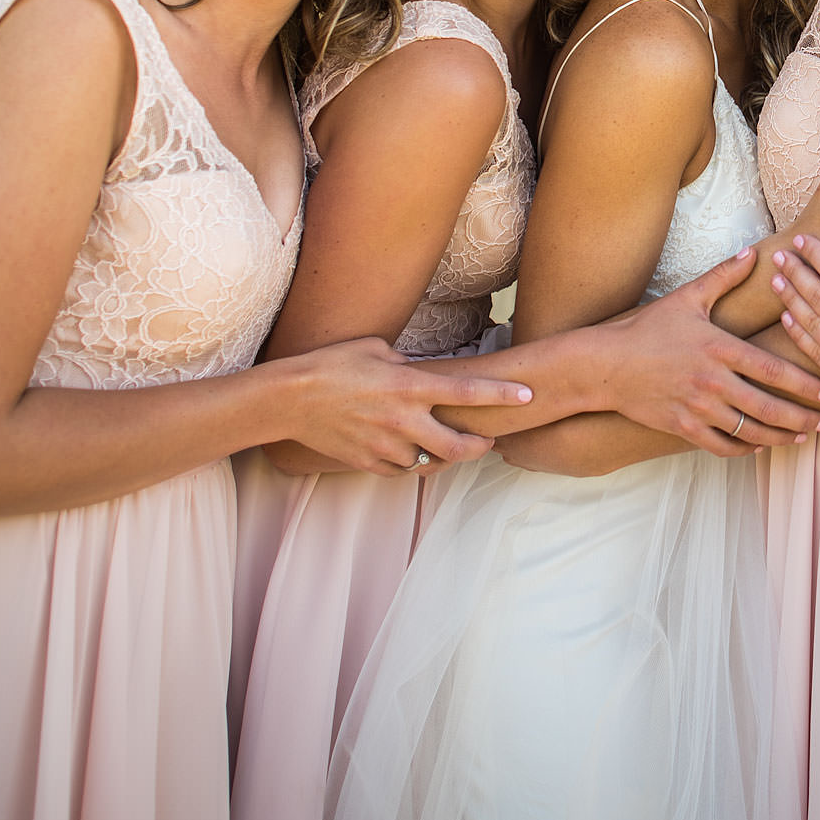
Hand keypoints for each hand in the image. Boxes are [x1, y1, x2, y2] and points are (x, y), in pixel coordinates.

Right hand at [280, 336, 534, 474]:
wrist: (290, 399)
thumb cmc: (332, 364)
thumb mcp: (376, 349)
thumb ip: (406, 364)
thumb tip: (421, 373)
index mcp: (409, 386)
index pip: (468, 393)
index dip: (503, 395)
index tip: (529, 394)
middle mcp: (403, 420)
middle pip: (459, 447)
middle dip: (480, 447)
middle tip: (487, 440)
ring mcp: (386, 446)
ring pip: (429, 462)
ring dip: (440, 455)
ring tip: (443, 443)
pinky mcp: (369, 463)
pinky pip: (401, 469)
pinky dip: (410, 462)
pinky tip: (408, 449)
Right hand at [595, 250, 819, 456]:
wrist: (606, 365)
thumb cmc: (649, 329)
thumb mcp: (688, 298)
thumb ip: (724, 277)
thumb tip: (754, 252)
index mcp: (719, 348)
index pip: (772, 370)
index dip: (803, 384)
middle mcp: (712, 381)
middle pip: (767, 407)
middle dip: (800, 418)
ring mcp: (697, 407)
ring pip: (748, 431)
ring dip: (779, 437)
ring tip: (799, 437)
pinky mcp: (682, 427)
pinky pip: (721, 446)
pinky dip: (744, 449)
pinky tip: (759, 446)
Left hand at [771, 235, 819, 406]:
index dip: (818, 255)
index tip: (803, 239)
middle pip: (817, 298)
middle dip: (796, 273)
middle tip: (779, 254)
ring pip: (811, 325)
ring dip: (790, 300)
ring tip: (776, 280)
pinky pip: (816, 353)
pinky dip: (799, 335)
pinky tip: (788, 317)